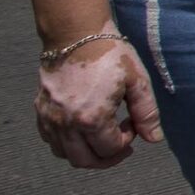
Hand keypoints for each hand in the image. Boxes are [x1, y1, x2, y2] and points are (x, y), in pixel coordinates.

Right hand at [35, 39, 161, 168]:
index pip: (110, 149)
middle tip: (121, 144)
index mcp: (91, 118)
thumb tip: (153, 139)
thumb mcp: (138, 82)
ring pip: (65, 154)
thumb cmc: (110, 55)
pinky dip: (66, 143)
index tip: (132, 123)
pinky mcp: (40, 111)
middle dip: (107, 158)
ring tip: (102, 137)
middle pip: (85, 161)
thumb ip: (147, 113)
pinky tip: (81, 130)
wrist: (76, 34)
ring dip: (86, 153)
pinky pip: (50, 140)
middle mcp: (66, 123)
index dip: (126, 141)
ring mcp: (49, 118)